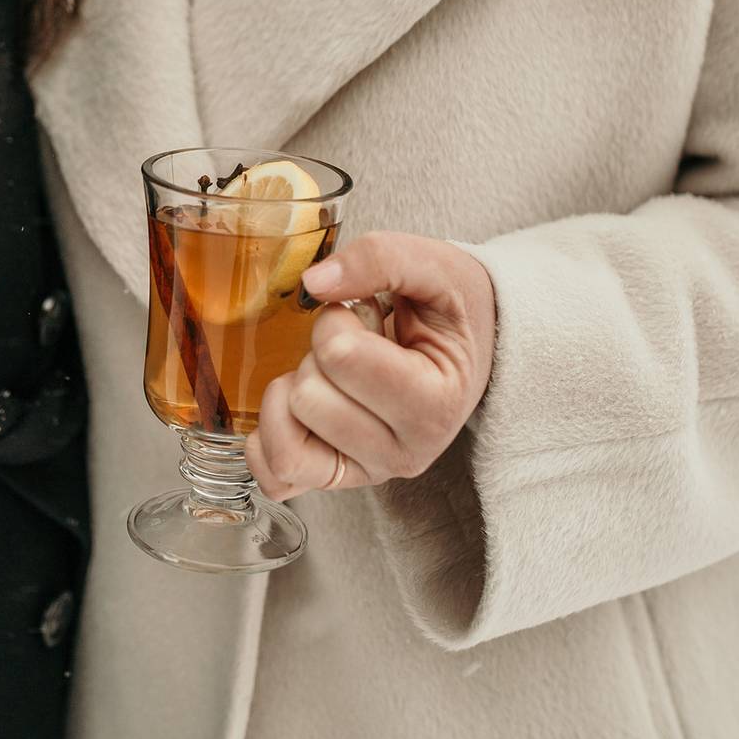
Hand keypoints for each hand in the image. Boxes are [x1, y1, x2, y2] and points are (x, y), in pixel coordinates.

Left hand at [246, 232, 495, 499]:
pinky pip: (277, 479)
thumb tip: (313, 282)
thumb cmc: (449, 309)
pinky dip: (269, 440)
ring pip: (285, 444)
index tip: (367, 316)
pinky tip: (293, 408)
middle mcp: (406, 452)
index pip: (340, 355)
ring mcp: (370, 472)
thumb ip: (379, 258)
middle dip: (316, 356)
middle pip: (307, 398)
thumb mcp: (434, 265)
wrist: (468, 344)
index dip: (336, 319)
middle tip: (353, 346)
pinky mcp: (339, 480)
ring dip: (292, 394)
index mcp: (436, 403)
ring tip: (329, 376)